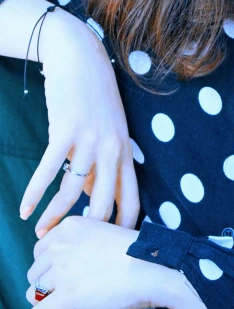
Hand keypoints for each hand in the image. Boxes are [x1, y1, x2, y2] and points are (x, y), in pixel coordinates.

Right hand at [19, 16, 139, 234]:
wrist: (81, 59)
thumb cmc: (94, 98)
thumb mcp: (108, 130)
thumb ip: (103, 163)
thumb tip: (92, 196)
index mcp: (125, 151)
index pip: (132, 200)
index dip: (122, 229)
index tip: (108, 250)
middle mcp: (112, 148)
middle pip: (104, 204)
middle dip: (85, 232)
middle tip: (69, 249)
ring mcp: (89, 139)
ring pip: (72, 192)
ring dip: (54, 217)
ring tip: (41, 233)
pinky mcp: (65, 130)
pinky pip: (48, 170)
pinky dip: (35, 193)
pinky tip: (25, 210)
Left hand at [26, 216, 215, 308]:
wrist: (153, 267)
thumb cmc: (138, 253)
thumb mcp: (104, 233)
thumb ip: (82, 243)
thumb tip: (70, 265)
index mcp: (71, 226)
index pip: (41, 249)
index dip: (51, 266)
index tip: (67, 275)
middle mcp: (61, 245)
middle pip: (35, 271)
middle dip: (50, 285)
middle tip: (72, 292)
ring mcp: (62, 271)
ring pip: (33, 292)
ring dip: (47, 302)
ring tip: (68, 308)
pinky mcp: (66, 297)